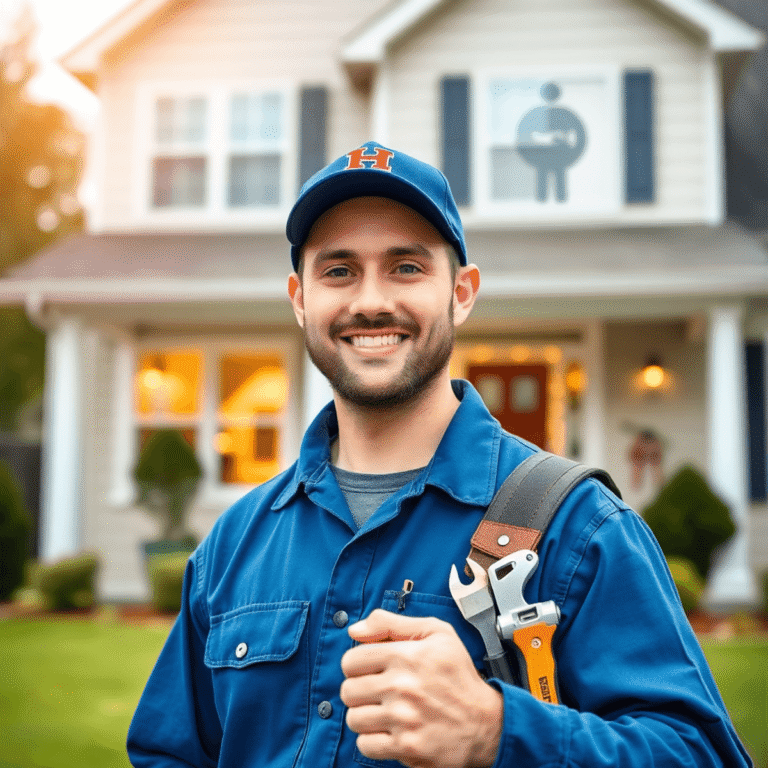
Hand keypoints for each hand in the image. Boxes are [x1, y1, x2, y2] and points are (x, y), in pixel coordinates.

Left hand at [340, 609, 502, 767]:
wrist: (487, 723)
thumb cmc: (460, 677)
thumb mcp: (437, 633)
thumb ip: (391, 623)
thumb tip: (355, 630)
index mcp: (407, 655)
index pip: (351, 660)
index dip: (357, 665)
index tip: (369, 670)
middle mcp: (402, 686)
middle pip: (348, 690)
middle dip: (359, 690)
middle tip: (377, 692)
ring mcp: (403, 719)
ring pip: (354, 718)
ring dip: (364, 716)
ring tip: (383, 711)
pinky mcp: (407, 747)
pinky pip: (365, 745)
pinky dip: (372, 740)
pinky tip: (388, 730)